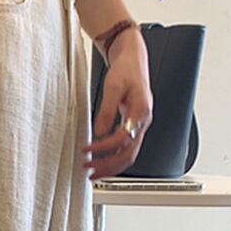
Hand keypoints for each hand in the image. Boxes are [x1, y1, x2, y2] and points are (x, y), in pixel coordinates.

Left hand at [83, 27, 151, 179]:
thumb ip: (106, 111)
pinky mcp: (134, 125)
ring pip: (128, 154)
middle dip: (109, 166)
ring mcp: (139, 125)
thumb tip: (99, 132)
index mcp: (140, 112)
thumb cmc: (126, 69)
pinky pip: (126, 147)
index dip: (103, 148)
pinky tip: (102, 160)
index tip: (87, 150)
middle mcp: (142, 122)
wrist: (133, 58)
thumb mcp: (113, 86)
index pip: (121, 139)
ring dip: (111, 166)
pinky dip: (114, 157)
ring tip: (94, 172)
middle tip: (90, 172)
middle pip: (128, 154)